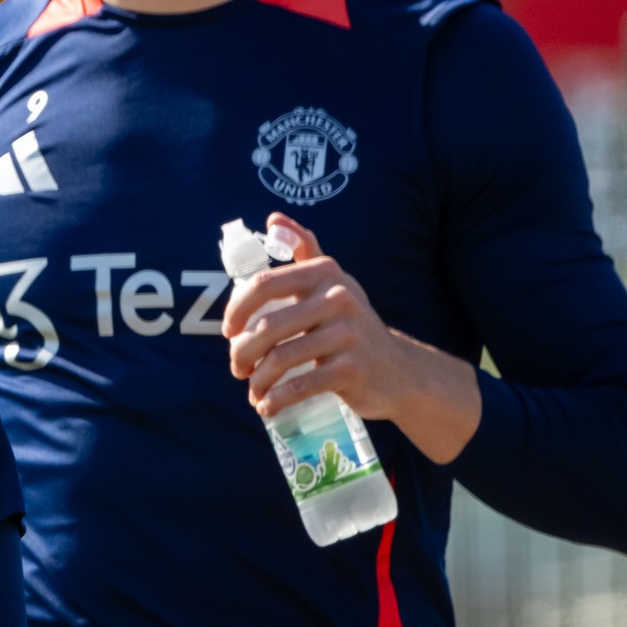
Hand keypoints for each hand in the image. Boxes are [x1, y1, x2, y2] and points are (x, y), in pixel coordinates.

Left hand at [221, 212, 481, 464]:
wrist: (398, 370)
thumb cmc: (351, 325)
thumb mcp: (333, 283)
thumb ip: (306, 250)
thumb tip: (274, 219)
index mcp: (325, 273)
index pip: (263, 285)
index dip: (236, 309)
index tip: (228, 331)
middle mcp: (338, 298)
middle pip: (267, 326)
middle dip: (242, 352)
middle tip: (238, 368)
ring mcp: (347, 334)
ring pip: (281, 359)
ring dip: (258, 380)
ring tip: (253, 390)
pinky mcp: (351, 370)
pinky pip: (301, 385)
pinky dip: (277, 399)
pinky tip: (267, 406)